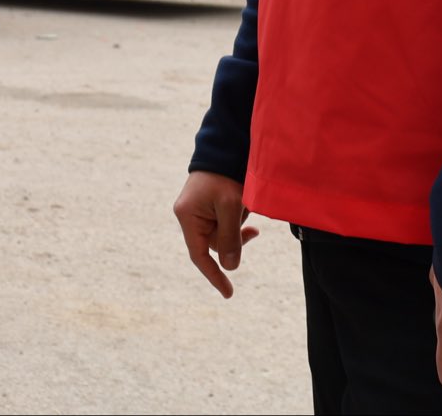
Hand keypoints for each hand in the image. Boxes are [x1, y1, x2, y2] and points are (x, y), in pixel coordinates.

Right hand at [172, 170, 259, 297]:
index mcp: (188, 217)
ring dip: (237, 226)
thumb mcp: (231, 207)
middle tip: (253, 229)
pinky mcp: (206, 205)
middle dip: (234, 239)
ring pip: (221, 234)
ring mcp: (197, 210)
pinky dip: (236, 219)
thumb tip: (230, 267)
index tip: (229, 293)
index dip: (214, 276)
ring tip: (245, 207)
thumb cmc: (225, 175)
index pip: (200, 256)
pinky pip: (223, 222)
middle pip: (214, 244)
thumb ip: (230, 238)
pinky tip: (243, 206)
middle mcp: (188, 215)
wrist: (224, 147)